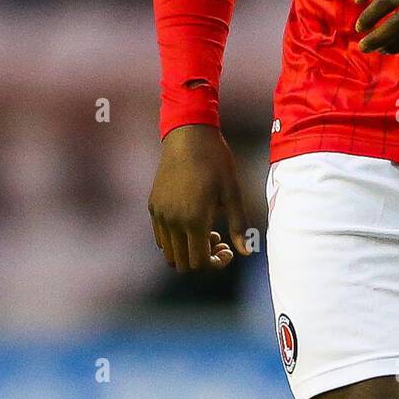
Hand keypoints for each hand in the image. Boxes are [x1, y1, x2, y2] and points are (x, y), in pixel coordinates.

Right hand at [147, 123, 251, 270]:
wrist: (188, 135)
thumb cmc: (216, 161)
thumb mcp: (232, 192)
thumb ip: (239, 225)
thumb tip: (245, 252)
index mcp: (194, 220)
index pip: (200, 262)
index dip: (216, 263)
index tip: (228, 249)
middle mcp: (172, 221)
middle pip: (182, 263)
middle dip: (202, 259)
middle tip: (219, 240)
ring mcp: (159, 215)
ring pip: (169, 252)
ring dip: (187, 250)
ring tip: (205, 230)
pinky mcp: (153, 206)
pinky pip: (160, 236)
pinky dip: (175, 239)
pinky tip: (190, 221)